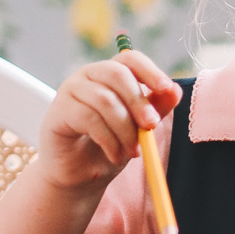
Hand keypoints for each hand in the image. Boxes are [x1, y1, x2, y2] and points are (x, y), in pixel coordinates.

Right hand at [34, 49, 180, 192]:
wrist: (79, 175)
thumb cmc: (109, 146)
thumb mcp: (138, 127)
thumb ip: (155, 107)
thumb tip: (176, 90)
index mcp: (110, 74)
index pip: (130, 59)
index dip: (149, 70)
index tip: (166, 89)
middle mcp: (88, 76)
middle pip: (117, 74)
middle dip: (139, 102)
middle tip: (152, 126)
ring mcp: (70, 90)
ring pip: (105, 100)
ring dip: (125, 130)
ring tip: (132, 152)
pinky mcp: (58, 111)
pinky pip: (89, 118)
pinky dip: (108, 140)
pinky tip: (115, 155)